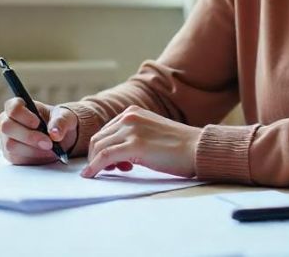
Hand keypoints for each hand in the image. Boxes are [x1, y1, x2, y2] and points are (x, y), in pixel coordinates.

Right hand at [0, 98, 78, 164]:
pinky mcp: (10, 154)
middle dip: (29, 136)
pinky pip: (16, 158)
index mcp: (17, 106)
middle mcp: (7, 121)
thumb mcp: (65, 117)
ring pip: (11, 145)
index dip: (23, 116)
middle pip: (7, 127)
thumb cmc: (57, 122)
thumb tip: (55, 134)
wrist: (58, 138)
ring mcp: (6, 138)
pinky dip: (32, 158)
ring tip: (49, 148)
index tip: (37, 123)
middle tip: (48, 143)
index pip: (12, 108)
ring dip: (32, 149)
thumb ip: (61, 122)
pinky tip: (44, 154)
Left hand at [80, 106, 200, 178]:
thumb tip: (116, 157)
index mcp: (133, 112)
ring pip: (98, 148)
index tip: (108, 163)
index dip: (102, 148)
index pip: (105, 131)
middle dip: (96, 156)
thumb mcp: (151, 133)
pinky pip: (105, 157)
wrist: (197, 149)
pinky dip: (94, 167)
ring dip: (96, 163)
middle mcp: (129, 117)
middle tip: (108, 170)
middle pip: (98, 138)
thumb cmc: (179, 147)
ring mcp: (131, 130)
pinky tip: (91, 175)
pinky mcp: (134, 145)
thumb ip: (133, 137)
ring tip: (108, 173)